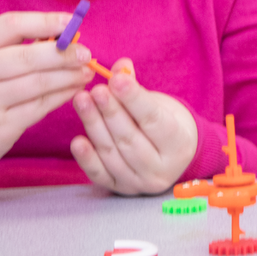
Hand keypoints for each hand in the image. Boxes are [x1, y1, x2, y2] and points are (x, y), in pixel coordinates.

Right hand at [0, 11, 96, 170]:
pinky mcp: (0, 127)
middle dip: (63, 53)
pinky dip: (62, 96)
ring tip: (87, 71)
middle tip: (87, 53)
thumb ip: (14, 46)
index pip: (10, 25)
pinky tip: (75, 89)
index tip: (72, 21)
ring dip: (69, 76)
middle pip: (28, 57)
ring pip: (38, 84)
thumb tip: (64, 35)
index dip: (44, 21)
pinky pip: (39, 107)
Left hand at [70, 61, 198, 194]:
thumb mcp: (159, 103)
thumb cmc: (166, 124)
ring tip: (81, 101)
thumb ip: (136, 88)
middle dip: (110, 111)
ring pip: (113, 154)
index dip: (134, 99)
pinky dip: (87, 159)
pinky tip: (77, 141)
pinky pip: (101, 175)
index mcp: (179, 142)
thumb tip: (121, 66)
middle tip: (95, 90)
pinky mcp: (121, 189)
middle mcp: (162, 168)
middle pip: (130, 138)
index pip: (154, 120)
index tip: (116, 80)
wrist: (173, 156)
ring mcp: (141, 182)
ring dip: (94, 126)